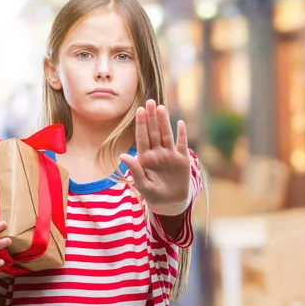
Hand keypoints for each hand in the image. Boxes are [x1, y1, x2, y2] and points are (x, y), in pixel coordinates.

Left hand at [120, 99, 190, 215]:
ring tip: (161, 108)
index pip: (142, 138)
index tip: (139, 110)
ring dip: (164, 122)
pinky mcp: (182, 159)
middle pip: (154, 132)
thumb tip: (122, 155)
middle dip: (151, 117)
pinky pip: (182, 144)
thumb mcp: (142, 184)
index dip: (141, 124)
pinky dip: (181, 134)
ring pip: (166, 135)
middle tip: (149, 102)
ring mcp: (169, 154)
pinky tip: (180, 123)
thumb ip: (134, 169)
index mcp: (145, 158)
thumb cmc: (153, 194)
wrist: (170, 203)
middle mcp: (157, 153)